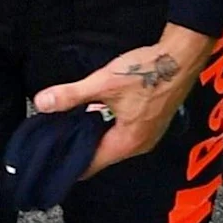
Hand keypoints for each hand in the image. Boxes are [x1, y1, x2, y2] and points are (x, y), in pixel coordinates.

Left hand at [31, 23, 217, 178]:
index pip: (91, 164)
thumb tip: (42, 103)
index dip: (69, 163)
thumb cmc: (147, 71)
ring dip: (93, 135)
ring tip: (68, 127)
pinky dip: (106, 127)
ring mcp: (147, 134)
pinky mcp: (151, 122)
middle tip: (54, 140)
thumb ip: (71, 95)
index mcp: (127, 142)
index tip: (50, 159)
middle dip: (78, 148)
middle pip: (101, 155)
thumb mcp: (103, 83)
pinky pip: (122, 133)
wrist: (181, 57)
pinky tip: (93, 113)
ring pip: (112, 143)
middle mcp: (139, 144)